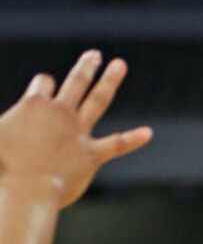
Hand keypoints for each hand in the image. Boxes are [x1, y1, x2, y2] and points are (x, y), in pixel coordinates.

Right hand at [0, 54, 150, 207]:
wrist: (25, 189)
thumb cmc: (2, 165)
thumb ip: (1, 125)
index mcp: (33, 104)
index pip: (43, 84)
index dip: (43, 86)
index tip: (44, 91)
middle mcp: (59, 112)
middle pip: (75, 82)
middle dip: (86, 67)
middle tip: (94, 55)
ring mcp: (78, 132)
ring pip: (97, 100)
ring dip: (109, 81)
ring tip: (119, 64)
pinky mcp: (91, 155)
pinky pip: (116, 144)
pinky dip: (133, 139)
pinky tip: (147, 133)